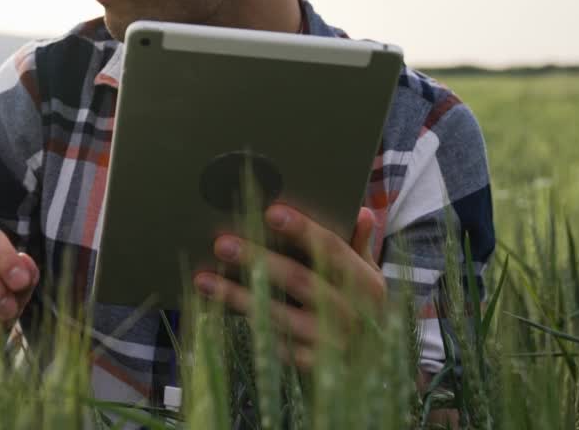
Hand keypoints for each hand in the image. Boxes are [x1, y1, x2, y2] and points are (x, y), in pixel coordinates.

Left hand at [192, 204, 385, 369]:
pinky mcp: (312, 366)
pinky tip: (219, 310)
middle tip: (222, 243)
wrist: (375, 365)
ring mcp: (331, 343)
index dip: (303, 230)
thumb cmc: (362, 307)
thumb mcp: (368, 276)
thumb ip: (359, 245)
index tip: (271, 212)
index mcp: (366, 284)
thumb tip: (361, 212)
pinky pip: (275, 345)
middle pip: (299, 280)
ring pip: (279, 316)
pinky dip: (249, 326)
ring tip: (204, 279)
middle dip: (258, 260)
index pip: (332, 250)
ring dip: (238, 296)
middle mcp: (351, 314)